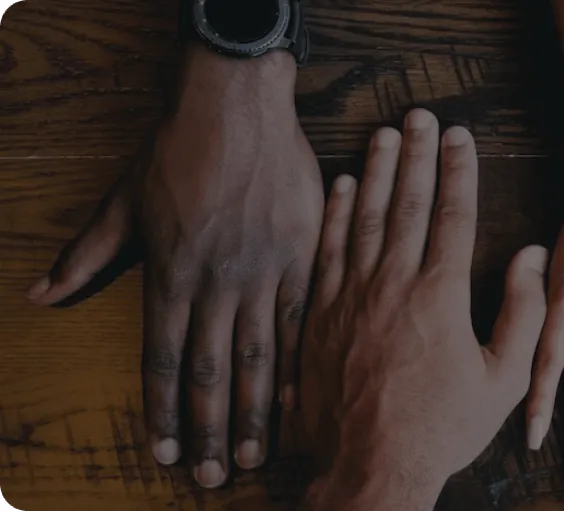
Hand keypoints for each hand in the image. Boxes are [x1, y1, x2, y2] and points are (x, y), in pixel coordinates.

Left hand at [27, 47, 321, 485]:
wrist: (238, 108)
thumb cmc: (177, 150)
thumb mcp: (122, 201)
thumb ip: (87, 253)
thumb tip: (42, 294)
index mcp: (171, 273)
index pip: (162, 360)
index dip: (162, 413)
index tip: (163, 455)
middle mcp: (217, 282)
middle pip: (211, 371)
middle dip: (208, 430)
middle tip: (212, 477)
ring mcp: (265, 272)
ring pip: (260, 357)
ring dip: (253, 412)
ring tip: (252, 454)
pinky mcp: (303, 257)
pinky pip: (303, 321)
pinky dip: (300, 364)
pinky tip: (298, 400)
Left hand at [298, 111, 548, 510]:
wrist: (369, 468)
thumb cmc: (441, 429)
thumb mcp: (503, 380)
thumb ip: (522, 313)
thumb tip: (530, 257)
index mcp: (440, 296)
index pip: (452, 216)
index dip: (458, 171)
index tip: (461, 137)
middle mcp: (392, 285)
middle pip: (406, 204)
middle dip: (417, 155)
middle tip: (421, 116)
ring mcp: (351, 298)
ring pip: (364, 218)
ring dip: (376, 171)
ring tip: (384, 134)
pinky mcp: (319, 316)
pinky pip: (328, 251)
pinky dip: (336, 215)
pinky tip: (343, 187)